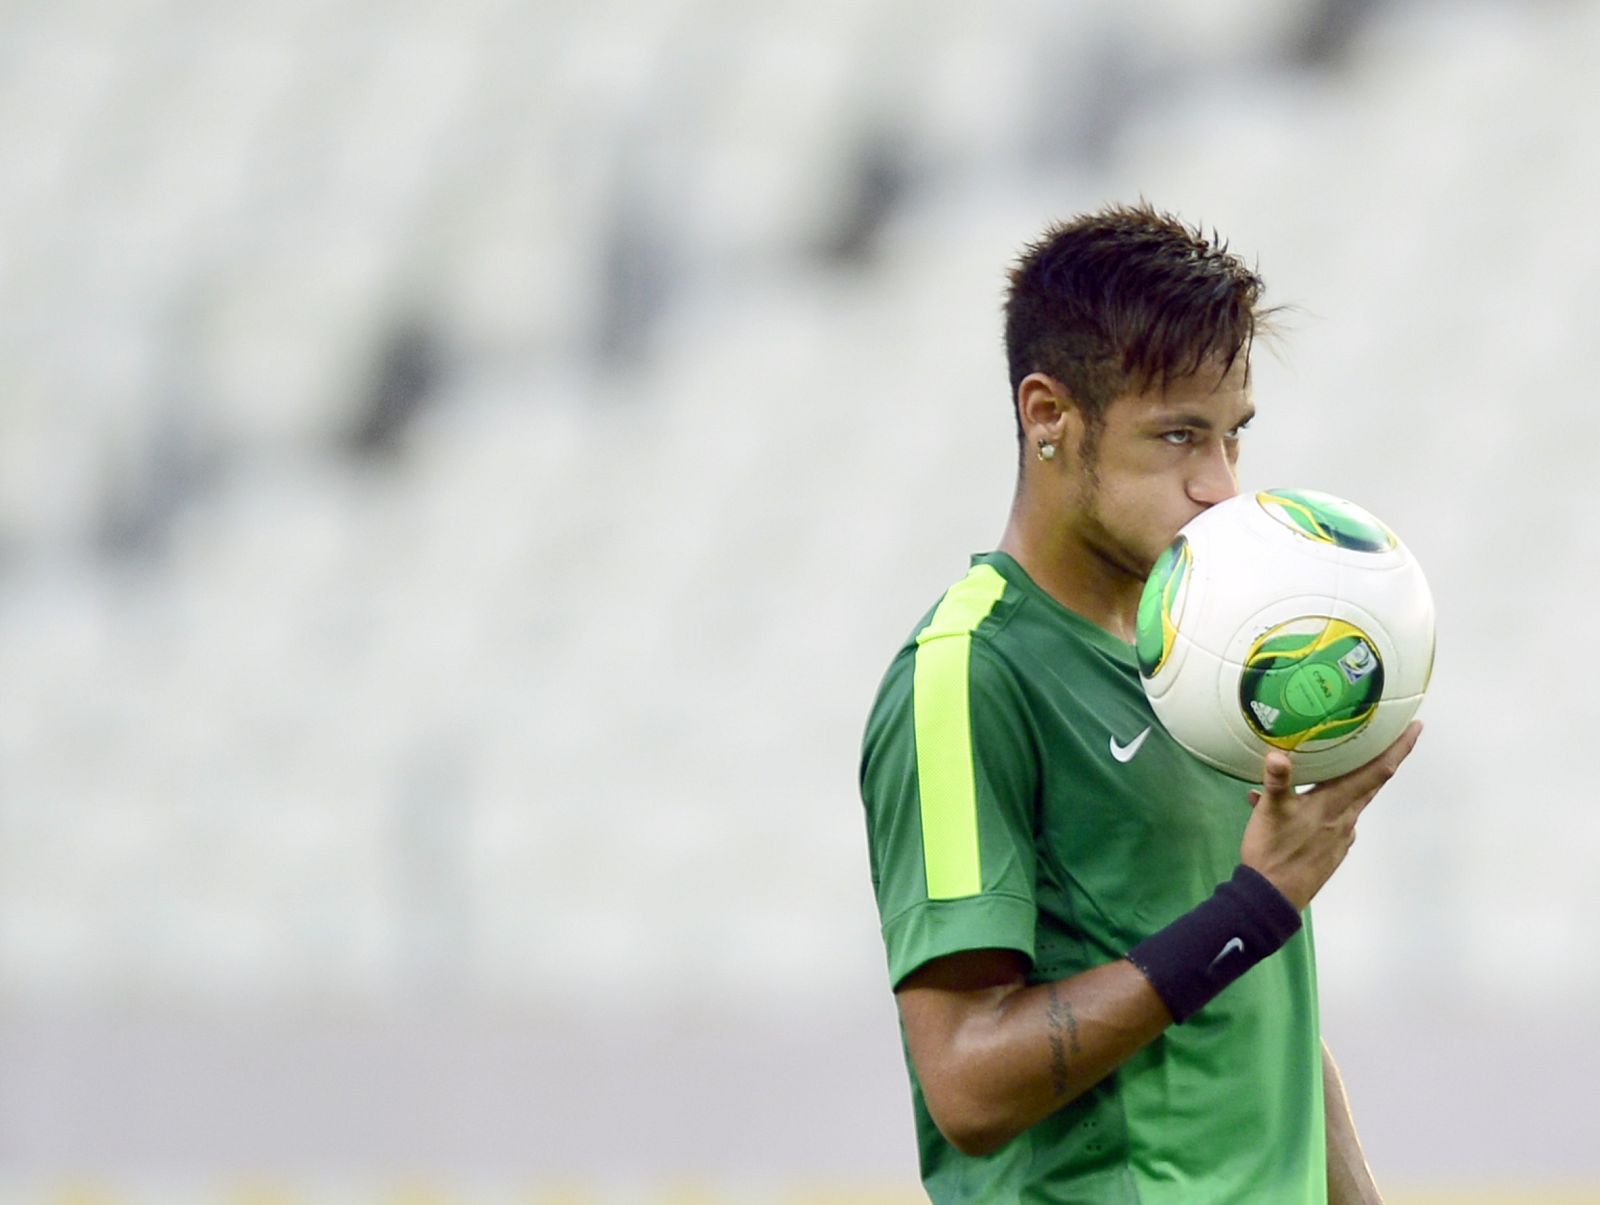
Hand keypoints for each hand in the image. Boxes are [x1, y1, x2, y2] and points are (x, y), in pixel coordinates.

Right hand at [1239, 721, 1422, 910]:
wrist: (1273, 897)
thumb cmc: (1274, 852)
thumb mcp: (1270, 813)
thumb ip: (1276, 782)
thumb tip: (1277, 755)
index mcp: (1335, 804)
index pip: (1376, 772)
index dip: (1398, 749)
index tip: (1416, 728)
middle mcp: (1345, 819)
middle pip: (1371, 784)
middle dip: (1383, 758)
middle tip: (1388, 735)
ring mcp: (1341, 837)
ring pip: (1351, 801)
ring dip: (1349, 782)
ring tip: (1331, 768)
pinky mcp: (1332, 851)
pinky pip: (1335, 819)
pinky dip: (1324, 806)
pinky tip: (1298, 808)